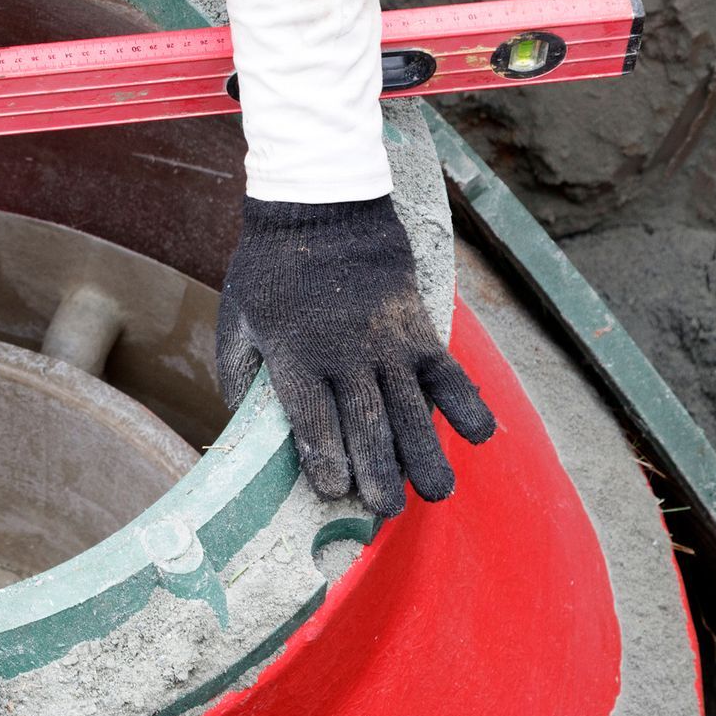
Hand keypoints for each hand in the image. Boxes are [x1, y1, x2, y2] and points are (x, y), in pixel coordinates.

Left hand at [216, 196, 496, 516]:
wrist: (319, 205)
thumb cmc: (270, 269)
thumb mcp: (237, 318)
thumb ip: (236, 372)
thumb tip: (238, 422)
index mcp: (293, 356)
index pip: (312, 420)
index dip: (326, 460)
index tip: (336, 494)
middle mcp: (343, 354)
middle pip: (367, 423)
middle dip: (379, 471)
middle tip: (388, 510)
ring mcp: (386, 340)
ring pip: (411, 407)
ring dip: (426, 453)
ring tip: (436, 492)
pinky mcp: (418, 324)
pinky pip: (448, 370)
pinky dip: (467, 402)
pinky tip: (479, 435)